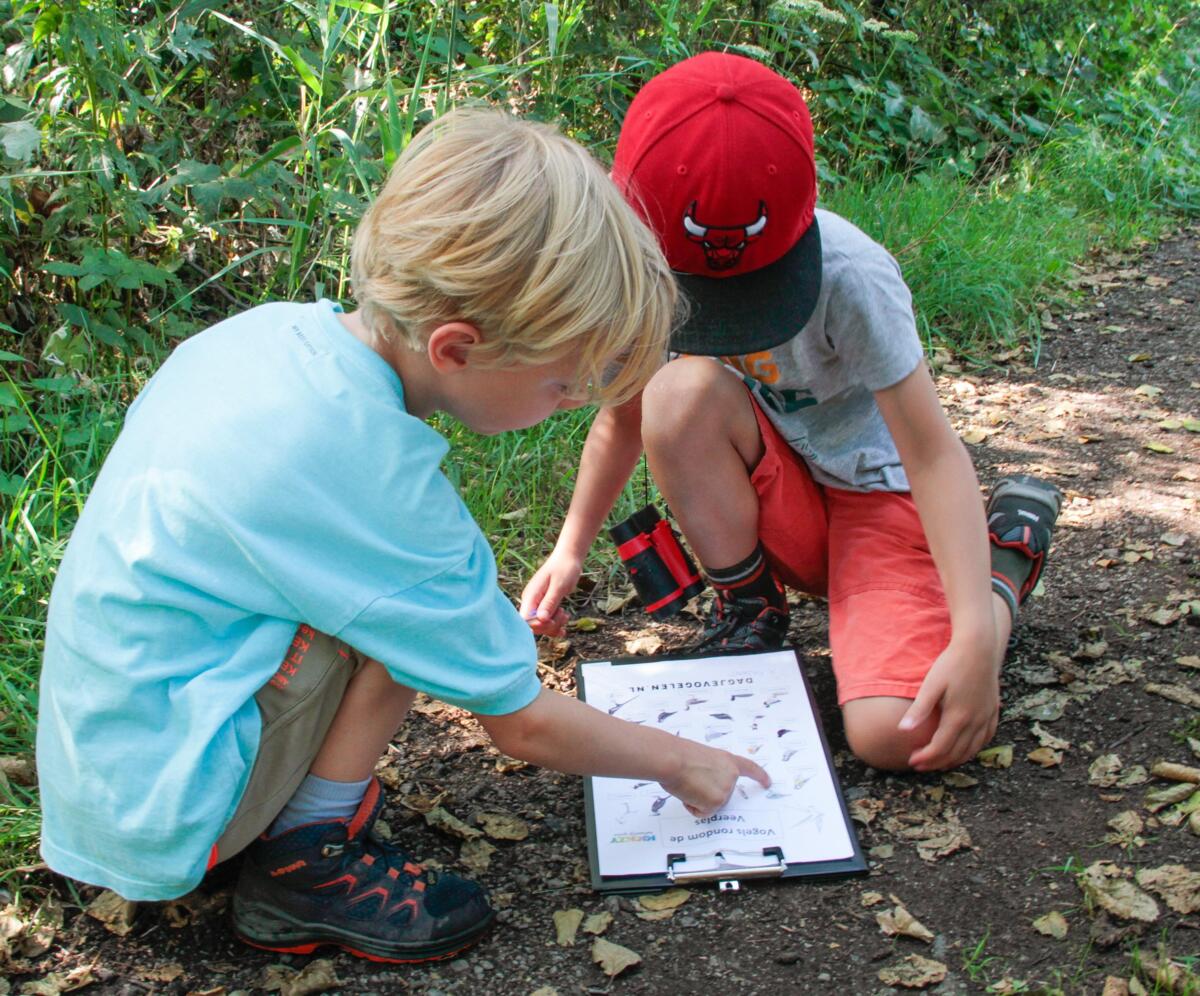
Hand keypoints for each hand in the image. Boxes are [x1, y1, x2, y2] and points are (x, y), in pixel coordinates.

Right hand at [518, 548, 582, 636]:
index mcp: (530, 596)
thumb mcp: (559, 586)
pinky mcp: (543, 605)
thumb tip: (541, 619)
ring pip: (541, 625)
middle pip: (533, 625)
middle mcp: (530, 601)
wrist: (568, 559)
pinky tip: (564, 621)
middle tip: (563, 614)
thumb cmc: (564, 569)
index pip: (525, 620)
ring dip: (554, 625)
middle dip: (549, 626)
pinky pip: (546, 621)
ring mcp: (536, 604)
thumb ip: (550, 602)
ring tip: (565, 614)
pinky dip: (556, 624)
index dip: (538, 625)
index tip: (552, 620)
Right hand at [660, 742, 770, 818]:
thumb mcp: (701, 758)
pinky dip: (692, 806)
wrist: (671, 759)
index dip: (759, 776)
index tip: (768, 782)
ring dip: (696, 798)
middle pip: (723, 794)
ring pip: (710, 804)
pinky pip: (702, 812)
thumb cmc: (678, 755)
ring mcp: (725, 790)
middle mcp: (731, 775)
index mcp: (727, 759)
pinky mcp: (717, 802)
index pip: (749, 768)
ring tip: (687, 783)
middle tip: (691, 780)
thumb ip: (711, 770)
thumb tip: (703, 784)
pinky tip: (687, 792)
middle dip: (706, 794)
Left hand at [901, 634, 999, 771]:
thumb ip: (919, 710)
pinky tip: (964, 749)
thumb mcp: (931, 685)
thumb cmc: (951, 664)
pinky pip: (986, 739)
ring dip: (954, 760)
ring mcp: (986, 717)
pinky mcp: (993, 711)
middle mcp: (975, 721)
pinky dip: (973, 749)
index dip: (925, 758)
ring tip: (938, 762)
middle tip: (919, 764)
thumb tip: (902, 730)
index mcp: (958, 717)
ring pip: (972, 749)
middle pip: (956, 753)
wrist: (979, 649)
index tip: (911, 760)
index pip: (940, 748)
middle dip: (936, 762)